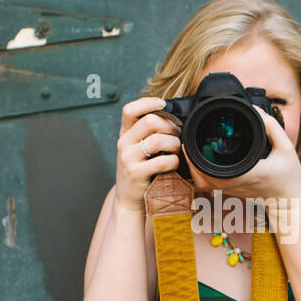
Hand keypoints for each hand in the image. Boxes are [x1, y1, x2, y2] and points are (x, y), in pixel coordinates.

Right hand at [115, 96, 181, 213]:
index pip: (129, 110)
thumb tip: (174, 117)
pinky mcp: (136, 173)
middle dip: (169, 126)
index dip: (148, 102)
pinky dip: (174, 161)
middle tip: (177, 134)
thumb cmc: (139, 170)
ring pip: (157, 140)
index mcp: (124, 134)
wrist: (128, 197)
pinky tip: (174, 163)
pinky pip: (162, 161)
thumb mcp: (137, 148)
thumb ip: (147, 133)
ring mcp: (128, 159)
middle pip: (149, 121)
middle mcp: (123, 144)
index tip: (163, 104)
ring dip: (174, 143)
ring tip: (176, 150)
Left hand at [194, 104, 300, 205]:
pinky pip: (209, 186)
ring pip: (202, 184)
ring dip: (194, 168)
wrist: (289, 202)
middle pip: (201, 178)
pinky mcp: (231, 193)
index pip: (213, 169)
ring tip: (192, 150)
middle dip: (191, 160)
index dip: (197, 157)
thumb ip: (272, 127)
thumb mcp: (286, 148)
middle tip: (187, 141)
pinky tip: (202, 161)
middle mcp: (236, 185)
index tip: (191, 141)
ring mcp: (231, 191)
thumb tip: (255, 110)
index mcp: (247, 173)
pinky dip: (201, 175)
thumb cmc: (289, 176)